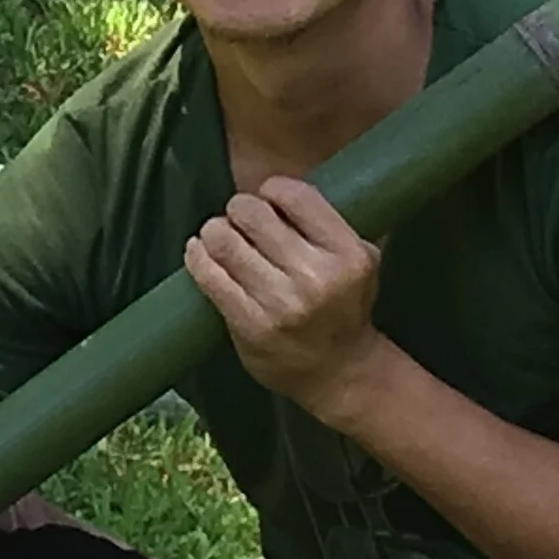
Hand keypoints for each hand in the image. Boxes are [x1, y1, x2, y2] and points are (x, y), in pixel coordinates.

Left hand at [184, 177, 388, 421]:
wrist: (339, 372)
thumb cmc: (344, 306)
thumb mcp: (361, 258)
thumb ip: (328, 222)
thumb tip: (274, 187)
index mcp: (348, 254)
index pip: (294, 195)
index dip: (272, 190)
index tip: (269, 201)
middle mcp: (315, 276)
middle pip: (252, 212)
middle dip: (240, 210)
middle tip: (241, 220)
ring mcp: (280, 303)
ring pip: (223, 239)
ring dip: (216, 231)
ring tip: (220, 236)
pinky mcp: (249, 324)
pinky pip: (208, 275)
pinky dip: (198, 255)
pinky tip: (200, 251)